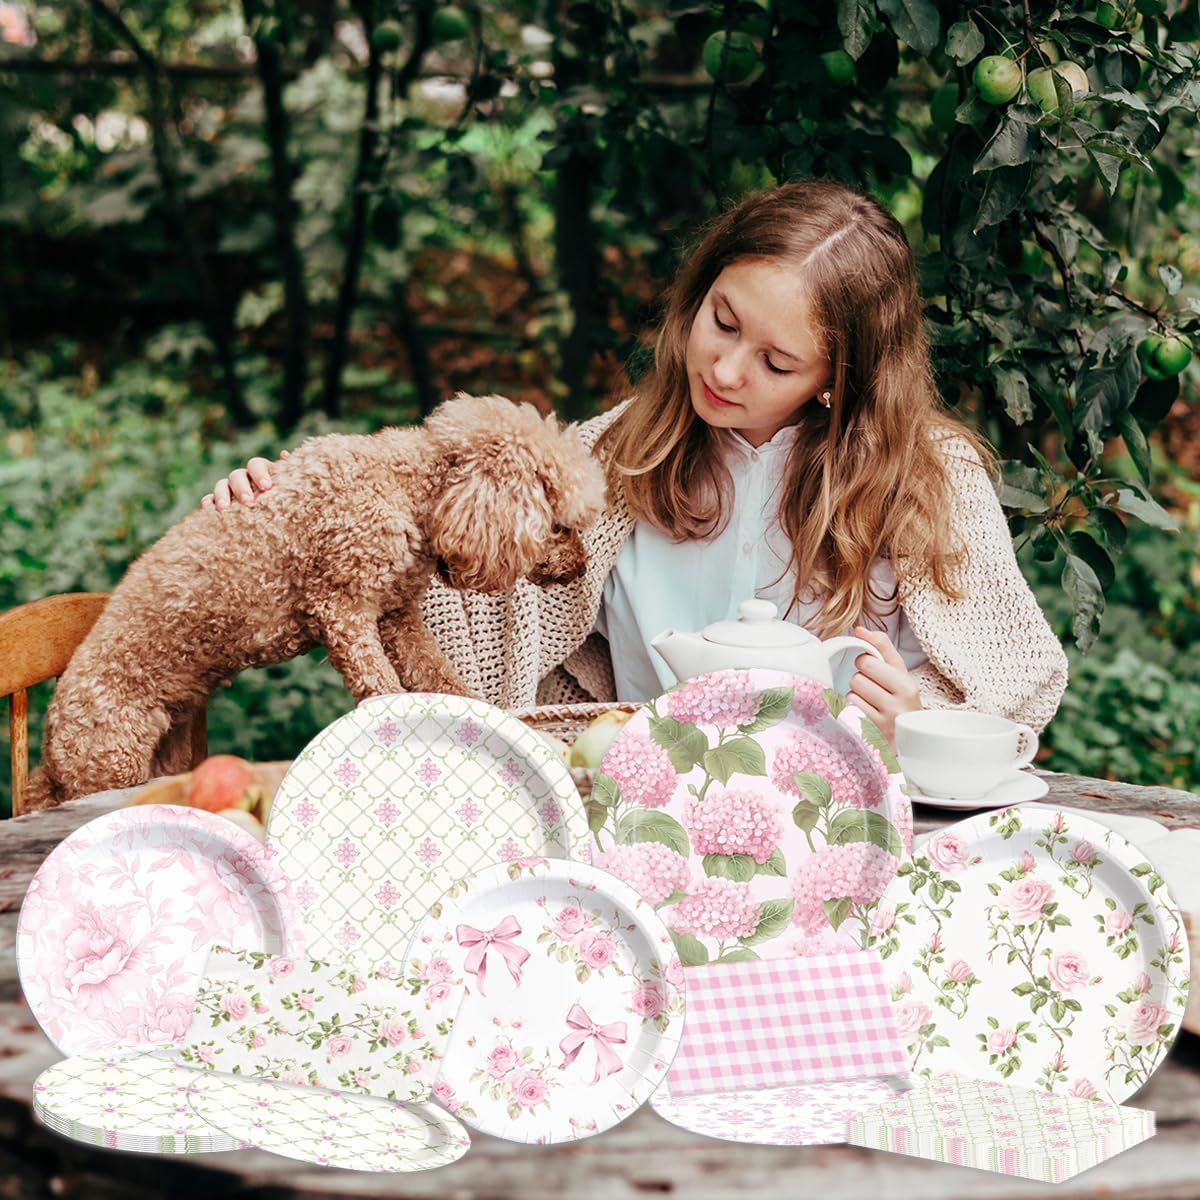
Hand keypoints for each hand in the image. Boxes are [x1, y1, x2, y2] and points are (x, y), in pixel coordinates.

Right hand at [201, 450, 289, 510]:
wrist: (273, 524)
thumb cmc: (284, 506)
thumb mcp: (288, 491)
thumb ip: (288, 476)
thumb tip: (284, 454)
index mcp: (260, 473)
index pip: (256, 465)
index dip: (260, 473)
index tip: (267, 487)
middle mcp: (243, 478)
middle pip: (237, 475)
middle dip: (242, 488)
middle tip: (249, 502)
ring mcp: (228, 490)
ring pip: (221, 485)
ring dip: (222, 496)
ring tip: (224, 510)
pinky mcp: (216, 503)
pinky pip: (208, 500)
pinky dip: (207, 503)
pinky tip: (209, 510)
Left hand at [846, 625, 922, 745]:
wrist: (913, 739)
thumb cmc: (901, 700)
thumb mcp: (899, 673)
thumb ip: (882, 647)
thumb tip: (859, 629)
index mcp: (907, 684)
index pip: (871, 659)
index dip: (866, 660)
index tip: (872, 667)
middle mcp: (899, 702)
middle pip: (859, 674)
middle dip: (861, 676)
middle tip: (871, 685)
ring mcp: (886, 719)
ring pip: (852, 691)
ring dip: (856, 694)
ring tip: (870, 701)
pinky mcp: (872, 732)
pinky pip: (850, 708)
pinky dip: (853, 708)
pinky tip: (866, 712)